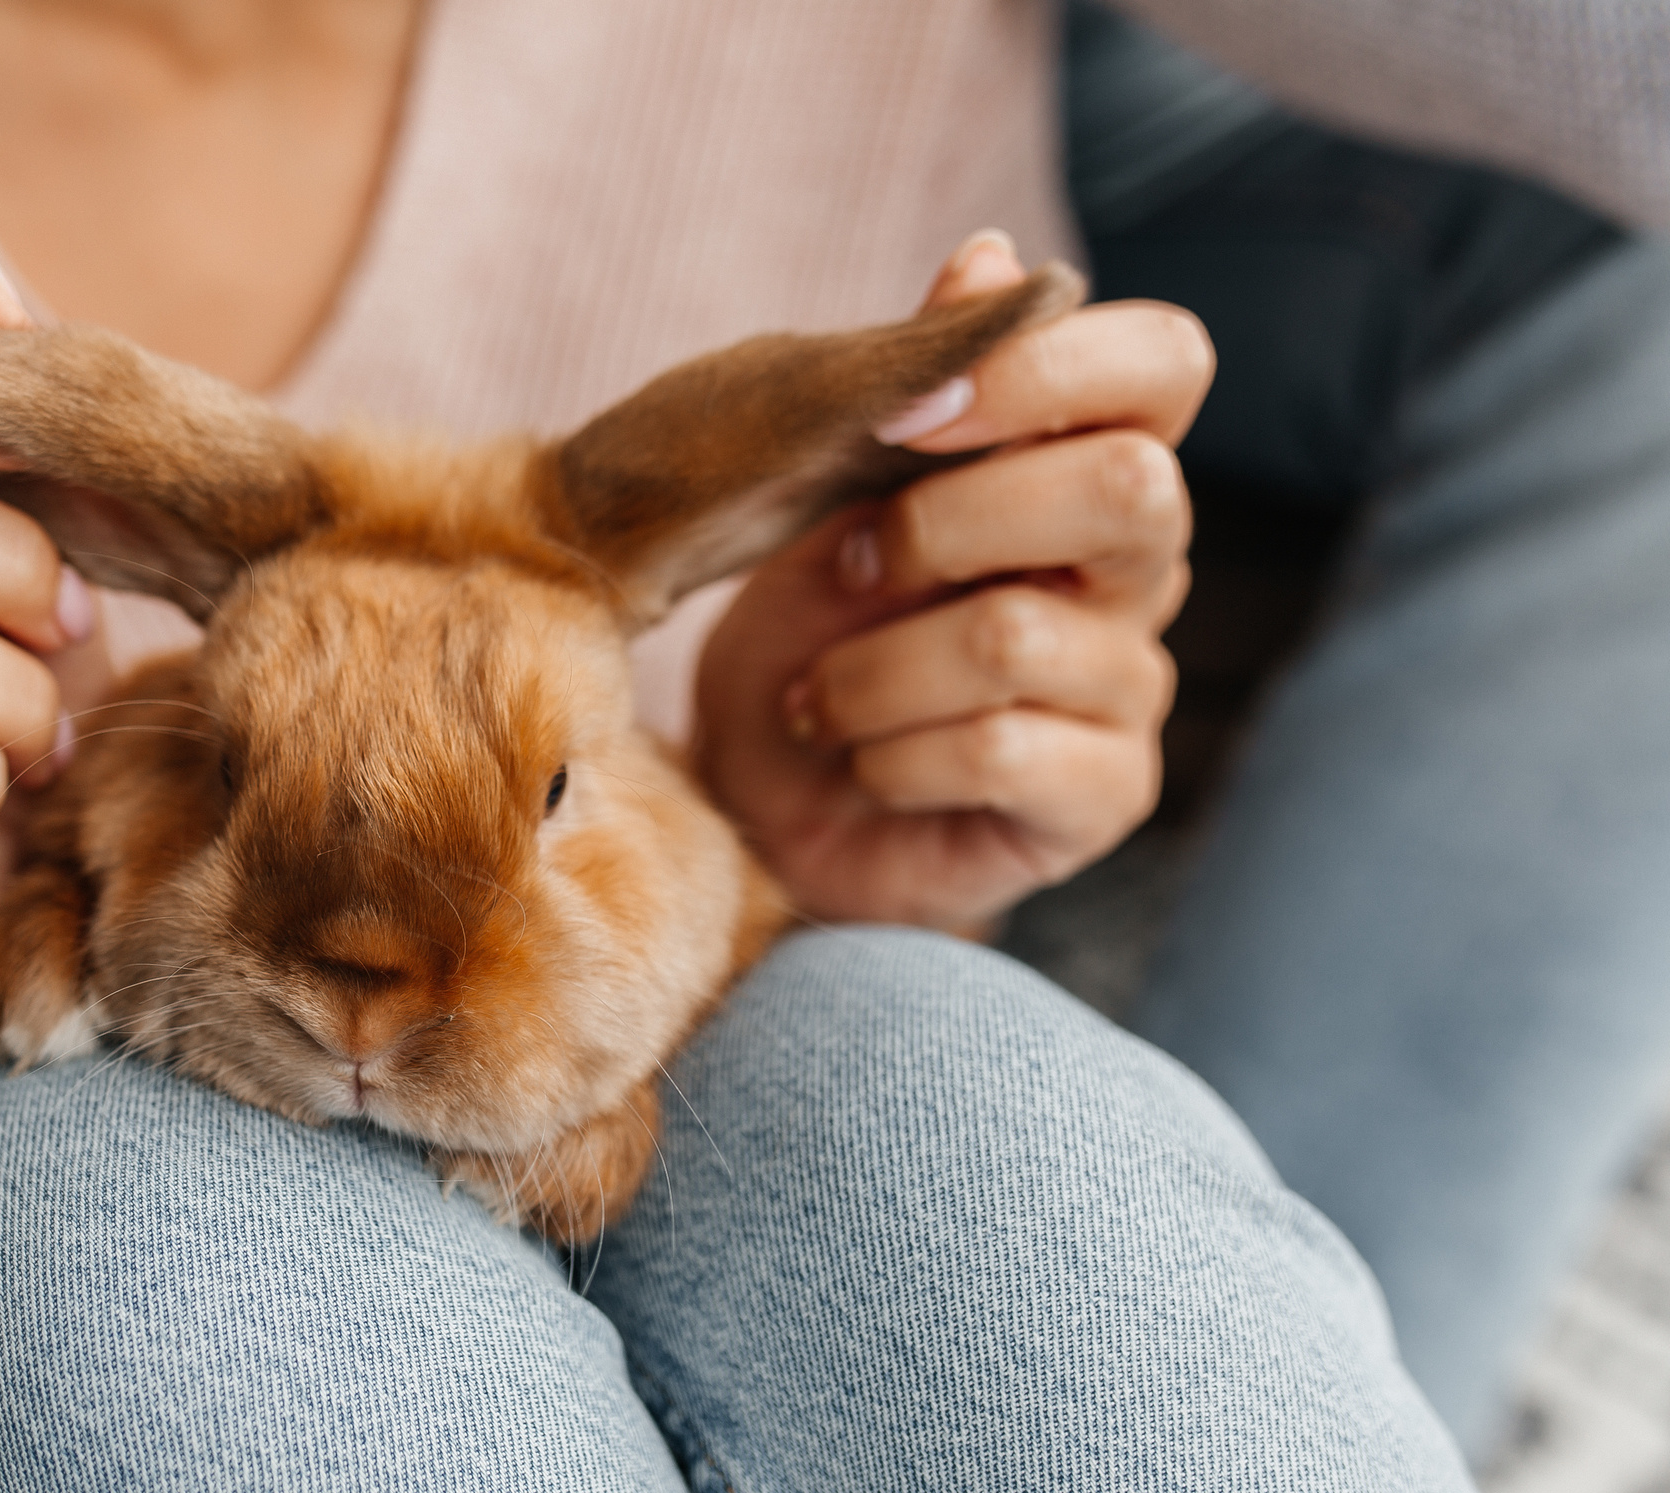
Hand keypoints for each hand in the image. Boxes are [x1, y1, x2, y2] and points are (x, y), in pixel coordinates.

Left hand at [693, 233, 1208, 933]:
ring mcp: (1133, 685)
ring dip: (869, 669)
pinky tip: (864, 764)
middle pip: (1130, 486)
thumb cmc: (812, 629)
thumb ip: (916, 380)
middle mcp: (1138, 566)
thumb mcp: (828, 491)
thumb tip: (990, 255)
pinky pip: (1000, 749)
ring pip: (1020, 634)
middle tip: (849, 568)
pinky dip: (890, 755)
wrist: (770, 794)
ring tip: (817, 699)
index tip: (899, 419)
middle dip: (946, 524)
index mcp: (1086, 459)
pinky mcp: (1108, 794)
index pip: (1165, 361)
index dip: (1041, 368)